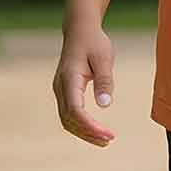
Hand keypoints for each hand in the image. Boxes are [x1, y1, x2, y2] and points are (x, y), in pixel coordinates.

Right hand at [54, 21, 116, 146]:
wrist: (80, 30)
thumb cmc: (94, 43)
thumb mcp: (104, 58)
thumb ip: (104, 81)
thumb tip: (105, 105)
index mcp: (69, 78)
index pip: (75, 110)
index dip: (90, 125)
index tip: (107, 134)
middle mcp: (60, 87)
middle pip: (69, 119)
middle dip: (88, 133)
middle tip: (109, 140)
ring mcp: (60, 90)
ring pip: (67, 120)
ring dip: (84, 133)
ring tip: (105, 140)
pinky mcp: (64, 92)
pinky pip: (69, 114)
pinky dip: (81, 125)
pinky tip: (96, 130)